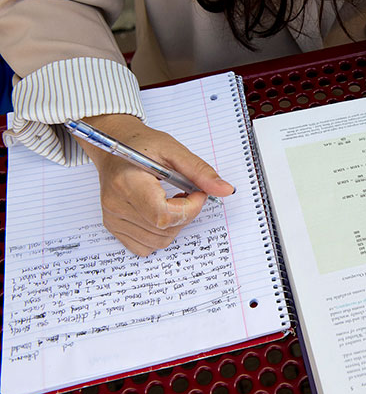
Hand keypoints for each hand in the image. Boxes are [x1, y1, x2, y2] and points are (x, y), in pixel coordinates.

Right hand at [75, 114, 234, 255]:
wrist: (115, 149)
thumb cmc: (142, 146)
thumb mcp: (174, 151)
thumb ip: (200, 171)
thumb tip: (225, 190)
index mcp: (127, 182)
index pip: (164, 215)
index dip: (189, 208)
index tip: (197, 193)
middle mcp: (115, 204)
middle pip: (164, 230)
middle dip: (186, 214)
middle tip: (186, 193)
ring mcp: (112, 219)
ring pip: (159, 241)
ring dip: (175, 224)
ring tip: (171, 200)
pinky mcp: (113, 228)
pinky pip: (146, 247)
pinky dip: (160, 234)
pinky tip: (160, 212)